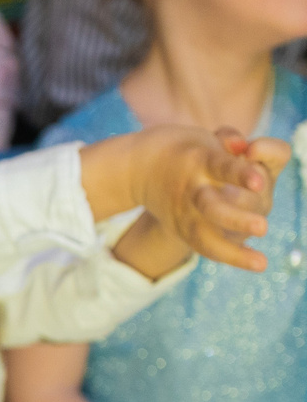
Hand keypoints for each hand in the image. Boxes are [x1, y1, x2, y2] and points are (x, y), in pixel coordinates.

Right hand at [136, 127, 284, 273]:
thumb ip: (230, 139)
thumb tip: (244, 147)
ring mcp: (185, 214)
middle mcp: (191, 189)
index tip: (259, 182)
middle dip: (236, 219)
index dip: (240, 175)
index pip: (221, 168)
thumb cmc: (187, 150)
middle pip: (211, 208)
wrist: (138, 168)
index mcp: (199, 161)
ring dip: (232, 250)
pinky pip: (207, 246)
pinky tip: (257, 263)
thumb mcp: (205, 138)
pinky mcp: (182, 230)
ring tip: (260, 262)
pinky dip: (232, 255)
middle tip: (263, 227)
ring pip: (205, 236)